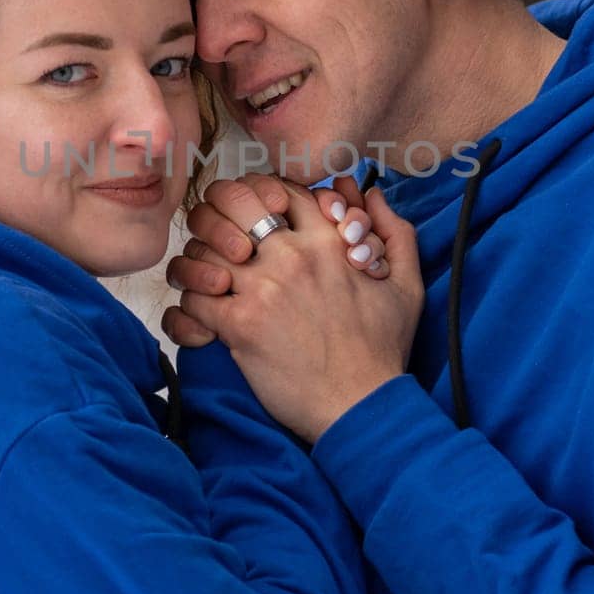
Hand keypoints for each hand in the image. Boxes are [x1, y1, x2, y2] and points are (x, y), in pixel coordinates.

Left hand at [163, 173, 390, 348]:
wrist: (362, 405)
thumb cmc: (382, 350)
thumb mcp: (407, 285)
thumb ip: (395, 232)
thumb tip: (376, 196)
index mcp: (327, 240)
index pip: (277, 188)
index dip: (257, 195)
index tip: (251, 218)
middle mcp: (292, 256)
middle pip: (230, 204)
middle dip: (215, 215)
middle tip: (216, 243)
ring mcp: (263, 288)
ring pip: (202, 250)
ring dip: (197, 264)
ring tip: (205, 284)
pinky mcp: (240, 325)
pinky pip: (192, 299)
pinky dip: (186, 309)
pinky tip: (199, 321)